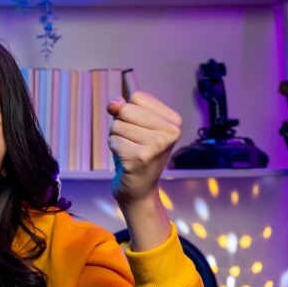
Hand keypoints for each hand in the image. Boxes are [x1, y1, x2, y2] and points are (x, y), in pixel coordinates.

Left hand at [107, 90, 182, 207]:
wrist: (140, 189)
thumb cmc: (136, 154)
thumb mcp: (133, 126)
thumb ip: (123, 109)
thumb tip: (113, 104)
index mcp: (174, 120)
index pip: (137, 97)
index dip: (129, 112)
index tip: (140, 130)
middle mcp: (171, 132)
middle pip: (126, 110)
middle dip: (121, 125)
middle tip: (132, 143)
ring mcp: (157, 145)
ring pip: (117, 126)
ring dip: (117, 139)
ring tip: (130, 152)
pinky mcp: (140, 157)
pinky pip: (113, 141)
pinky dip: (115, 150)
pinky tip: (127, 161)